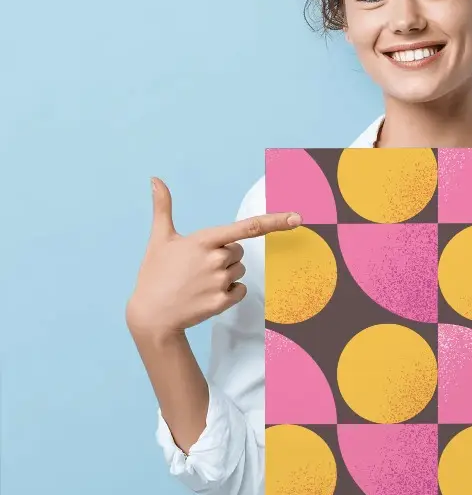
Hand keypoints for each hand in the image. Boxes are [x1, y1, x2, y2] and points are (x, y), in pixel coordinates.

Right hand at [126, 177, 300, 339]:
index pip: (247, 227)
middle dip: (225, 255)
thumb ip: (162, 207)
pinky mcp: (222, 302)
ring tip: (200, 281)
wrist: (151, 315)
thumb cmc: (155, 274)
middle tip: (199, 266)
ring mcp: (220, 282)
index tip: (297, 217)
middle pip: (239, 251)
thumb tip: (155, 179)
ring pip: (240, 270)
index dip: (275, 221)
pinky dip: (229, 292)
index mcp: (203, 240)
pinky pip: (241, 290)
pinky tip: (207, 294)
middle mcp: (215, 259)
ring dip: (227, 274)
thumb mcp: (159, 238)